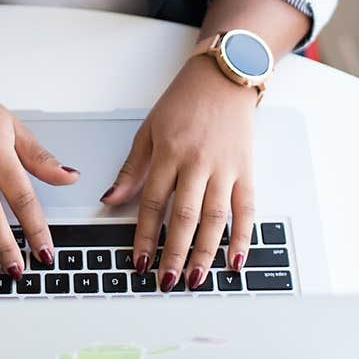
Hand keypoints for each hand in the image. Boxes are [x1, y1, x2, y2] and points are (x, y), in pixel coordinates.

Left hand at [99, 55, 256, 289]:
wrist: (224, 78)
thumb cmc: (184, 101)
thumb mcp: (148, 130)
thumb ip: (132, 169)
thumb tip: (111, 200)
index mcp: (169, 152)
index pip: (153, 202)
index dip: (146, 235)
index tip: (140, 261)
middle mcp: (198, 161)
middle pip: (185, 215)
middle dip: (175, 253)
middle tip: (167, 280)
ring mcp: (225, 167)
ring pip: (215, 217)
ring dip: (206, 252)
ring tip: (197, 279)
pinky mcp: (247, 169)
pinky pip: (246, 208)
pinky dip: (243, 236)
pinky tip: (236, 260)